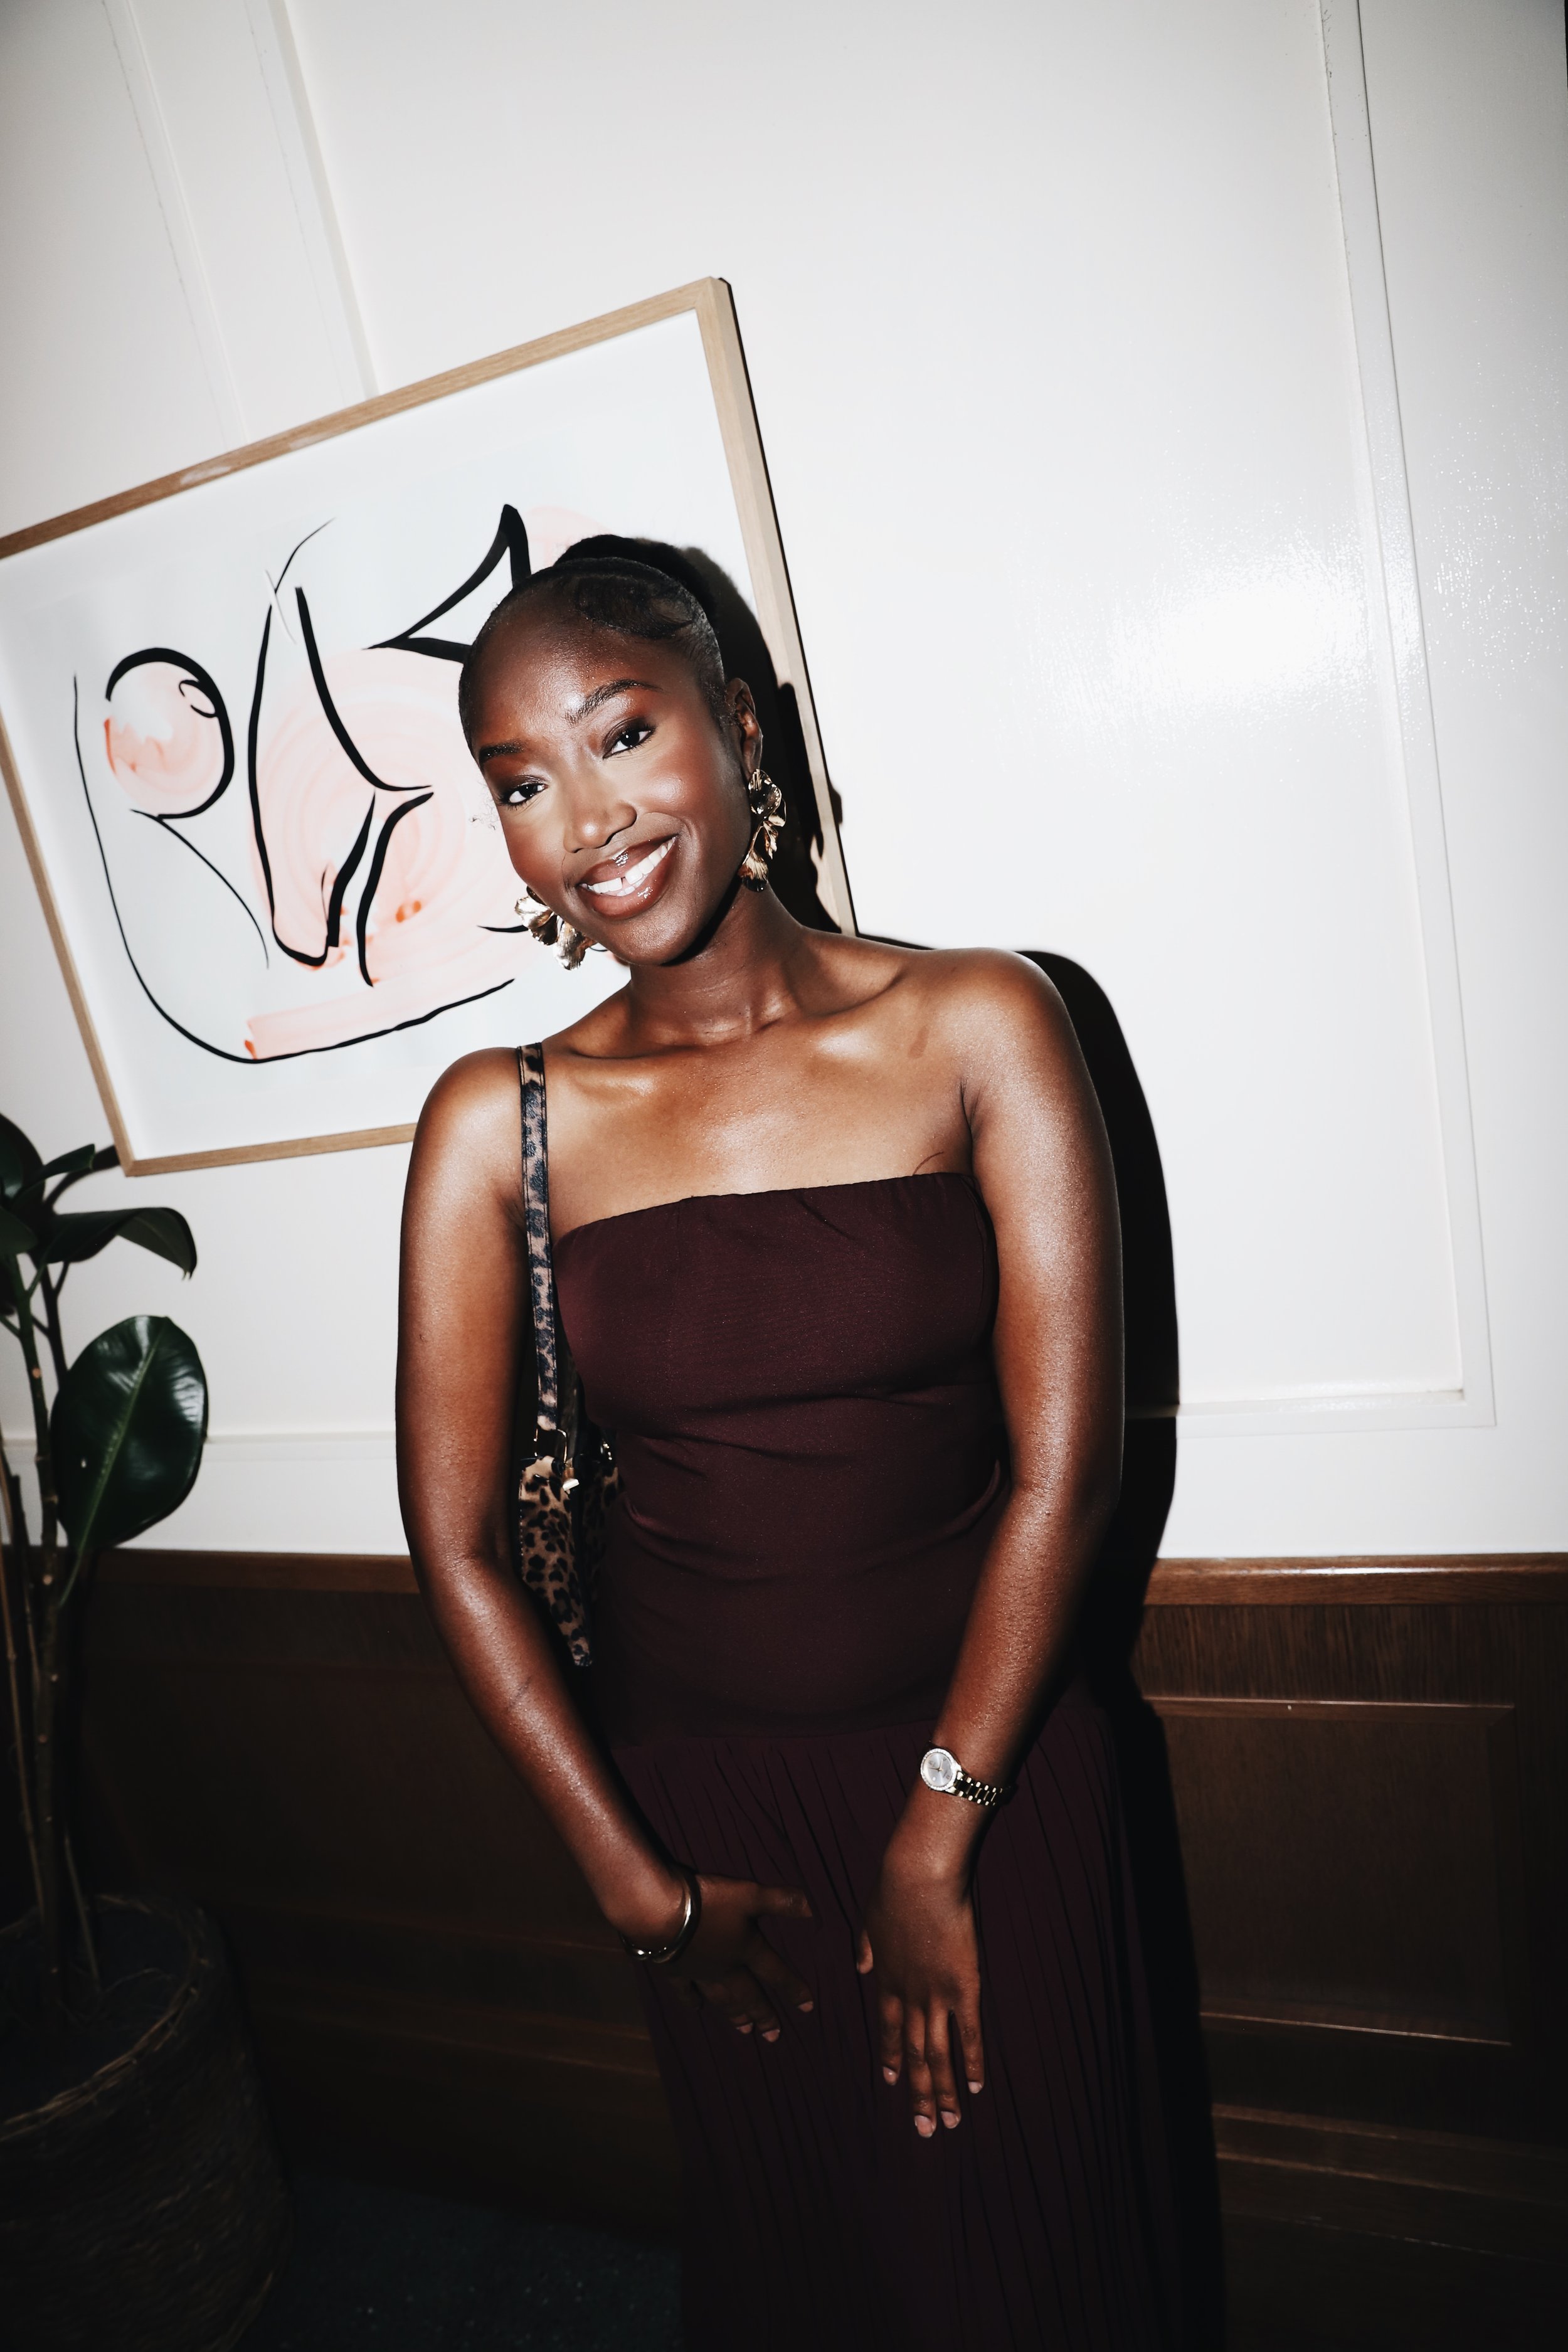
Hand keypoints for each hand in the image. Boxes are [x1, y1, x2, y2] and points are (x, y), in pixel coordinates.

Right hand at [644, 1873, 815, 2042]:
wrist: (660, 1914)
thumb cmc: (708, 1903)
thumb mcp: (749, 1895)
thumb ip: (780, 1901)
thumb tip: (815, 1908)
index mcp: (746, 1951)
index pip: (775, 1973)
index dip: (793, 1989)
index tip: (808, 2008)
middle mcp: (725, 1968)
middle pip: (748, 1994)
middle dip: (763, 2014)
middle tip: (773, 2036)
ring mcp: (699, 1972)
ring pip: (721, 1998)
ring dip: (734, 2014)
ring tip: (744, 2030)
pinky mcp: (674, 1970)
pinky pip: (685, 1991)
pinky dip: (691, 2001)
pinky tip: (696, 2010)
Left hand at [856, 1846, 983, 2136]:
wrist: (918, 1876)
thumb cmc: (894, 1887)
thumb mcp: (869, 1917)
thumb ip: (865, 1946)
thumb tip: (859, 1965)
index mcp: (887, 1980)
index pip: (887, 2029)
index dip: (889, 2057)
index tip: (890, 2082)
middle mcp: (910, 1997)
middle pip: (913, 2054)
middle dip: (917, 2093)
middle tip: (922, 2128)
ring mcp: (936, 1996)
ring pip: (938, 2055)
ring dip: (944, 2091)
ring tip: (949, 2123)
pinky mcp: (964, 1989)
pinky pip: (969, 2034)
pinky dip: (972, 2063)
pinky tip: (978, 2088)